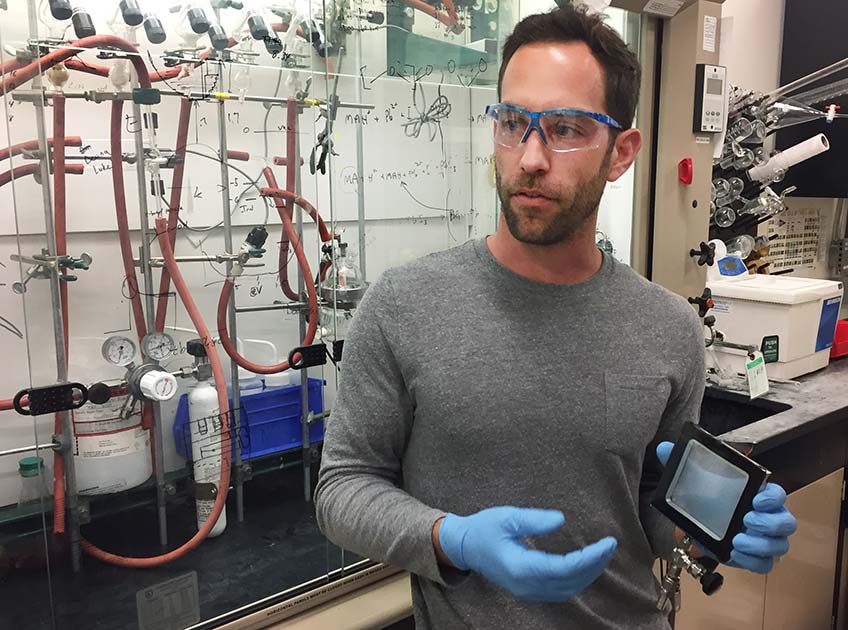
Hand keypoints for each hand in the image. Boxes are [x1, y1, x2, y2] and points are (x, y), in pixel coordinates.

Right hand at [437, 506, 616, 601]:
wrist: (465, 546)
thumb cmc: (484, 528)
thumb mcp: (507, 516)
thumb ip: (534, 519)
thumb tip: (562, 520)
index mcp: (520, 567)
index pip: (564, 568)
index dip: (589, 558)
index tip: (608, 543)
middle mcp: (526, 585)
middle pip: (570, 582)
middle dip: (594, 565)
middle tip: (611, 545)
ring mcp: (527, 591)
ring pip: (567, 590)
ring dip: (588, 574)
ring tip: (603, 554)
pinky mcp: (529, 590)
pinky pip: (560, 591)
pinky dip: (578, 579)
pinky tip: (586, 565)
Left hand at [656, 442, 796, 573]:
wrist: (697, 526)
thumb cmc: (706, 501)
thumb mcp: (695, 481)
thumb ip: (684, 464)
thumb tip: (664, 448)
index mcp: (757, 495)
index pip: (777, 494)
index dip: (773, 498)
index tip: (756, 499)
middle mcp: (766, 517)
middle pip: (786, 521)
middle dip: (770, 523)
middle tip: (747, 520)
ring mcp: (764, 539)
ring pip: (779, 545)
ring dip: (761, 544)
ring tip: (737, 540)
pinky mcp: (756, 557)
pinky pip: (765, 564)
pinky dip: (753, 561)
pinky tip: (736, 554)